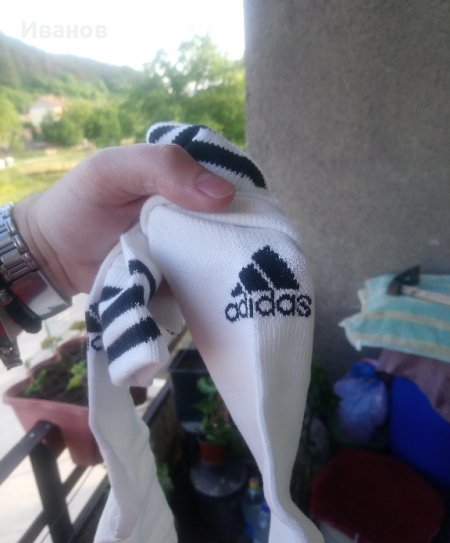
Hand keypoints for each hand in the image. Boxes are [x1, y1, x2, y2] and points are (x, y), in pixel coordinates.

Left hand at [13, 144, 234, 296]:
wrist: (51, 256)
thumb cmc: (79, 203)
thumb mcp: (112, 170)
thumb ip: (163, 167)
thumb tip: (225, 195)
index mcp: (183, 178)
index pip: (232, 182)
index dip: (247, 196)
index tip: (259, 215)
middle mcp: (192, 213)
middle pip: (234, 224)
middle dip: (245, 236)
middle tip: (256, 253)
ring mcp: (186, 249)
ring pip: (223, 257)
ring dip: (231, 266)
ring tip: (248, 278)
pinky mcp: (178, 281)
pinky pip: (204, 285)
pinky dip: (213, 290)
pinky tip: (230, 296)